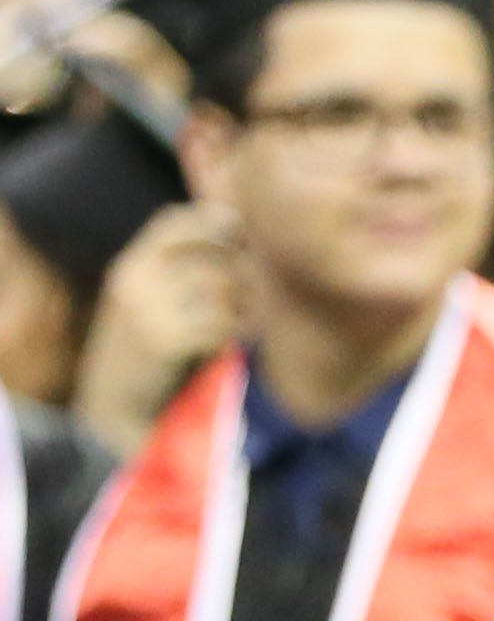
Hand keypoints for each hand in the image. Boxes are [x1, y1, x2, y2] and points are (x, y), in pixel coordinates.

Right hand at [74, 203, 238, 451]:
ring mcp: (145, 306)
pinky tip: (224, 347)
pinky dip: (230, 337)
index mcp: (133, 262)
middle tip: (249, 297)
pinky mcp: (161, 338)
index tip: (241, 243)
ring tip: (240, 323)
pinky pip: (220, 324)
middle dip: (244, 272)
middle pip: (213, 252)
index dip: (218, 223)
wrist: (116, 402)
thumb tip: (242, 227)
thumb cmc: (151, 346)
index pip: (177, 219)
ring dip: (242, 308)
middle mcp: (134, 276)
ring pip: (222, 287)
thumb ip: (184, 267)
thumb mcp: (155, 297)